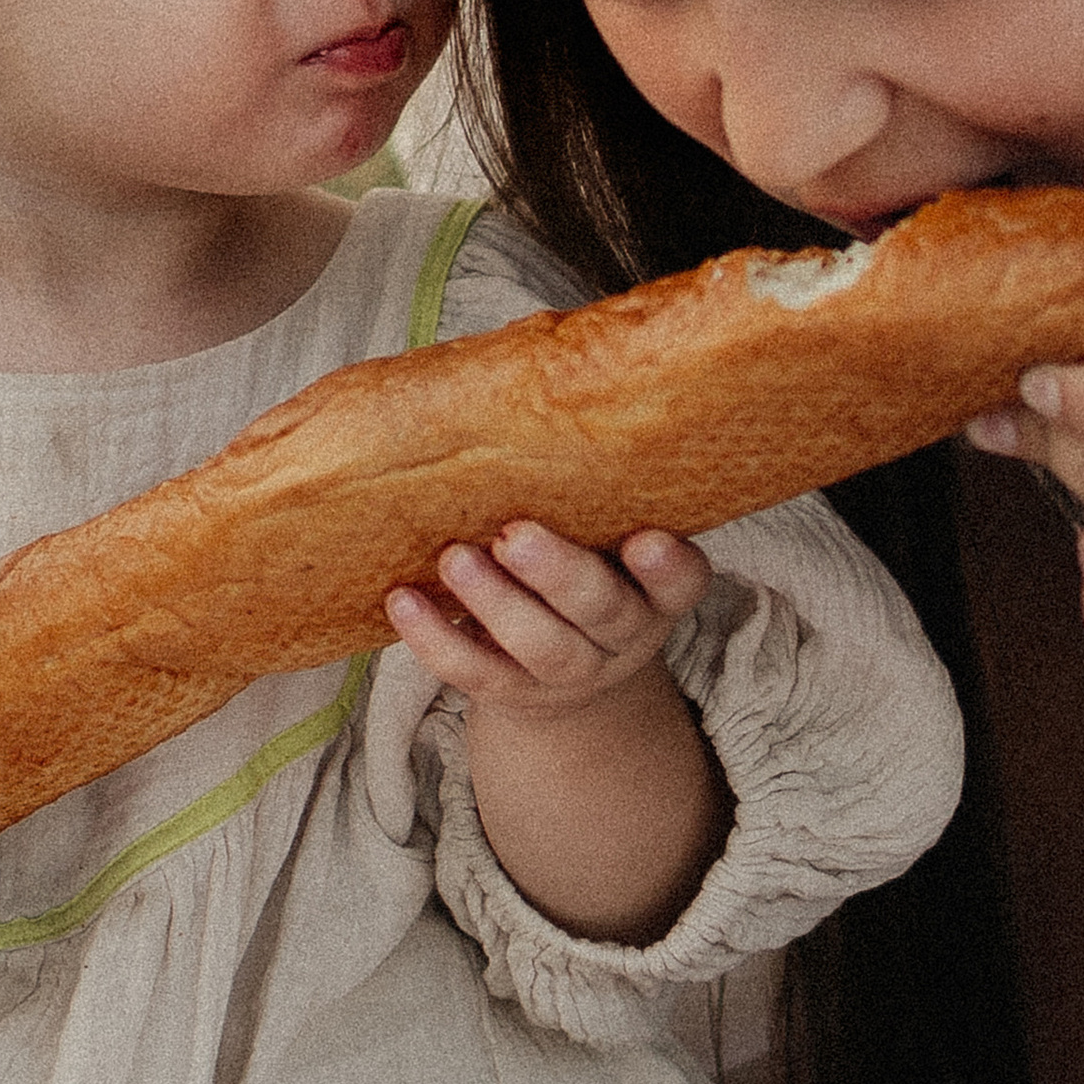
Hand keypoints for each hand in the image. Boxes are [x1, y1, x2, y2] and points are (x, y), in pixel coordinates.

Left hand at [385, 519, 711, 720]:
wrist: (561, 667)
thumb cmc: (580, 565)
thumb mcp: (602, 535)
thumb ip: (582, 490)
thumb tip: (504, 389)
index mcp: (657, 590)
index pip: (680, 582)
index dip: (667, 567)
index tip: (646, 540)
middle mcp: (622, 636)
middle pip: (602, 611)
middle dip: (558, 574)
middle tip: (513, 535)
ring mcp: (569, 672)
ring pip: (541, 647)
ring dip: (495, 603)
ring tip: (454, 559)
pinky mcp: (513, 693)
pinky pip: (476, 673)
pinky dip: (436, 640)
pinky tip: (403, 601)